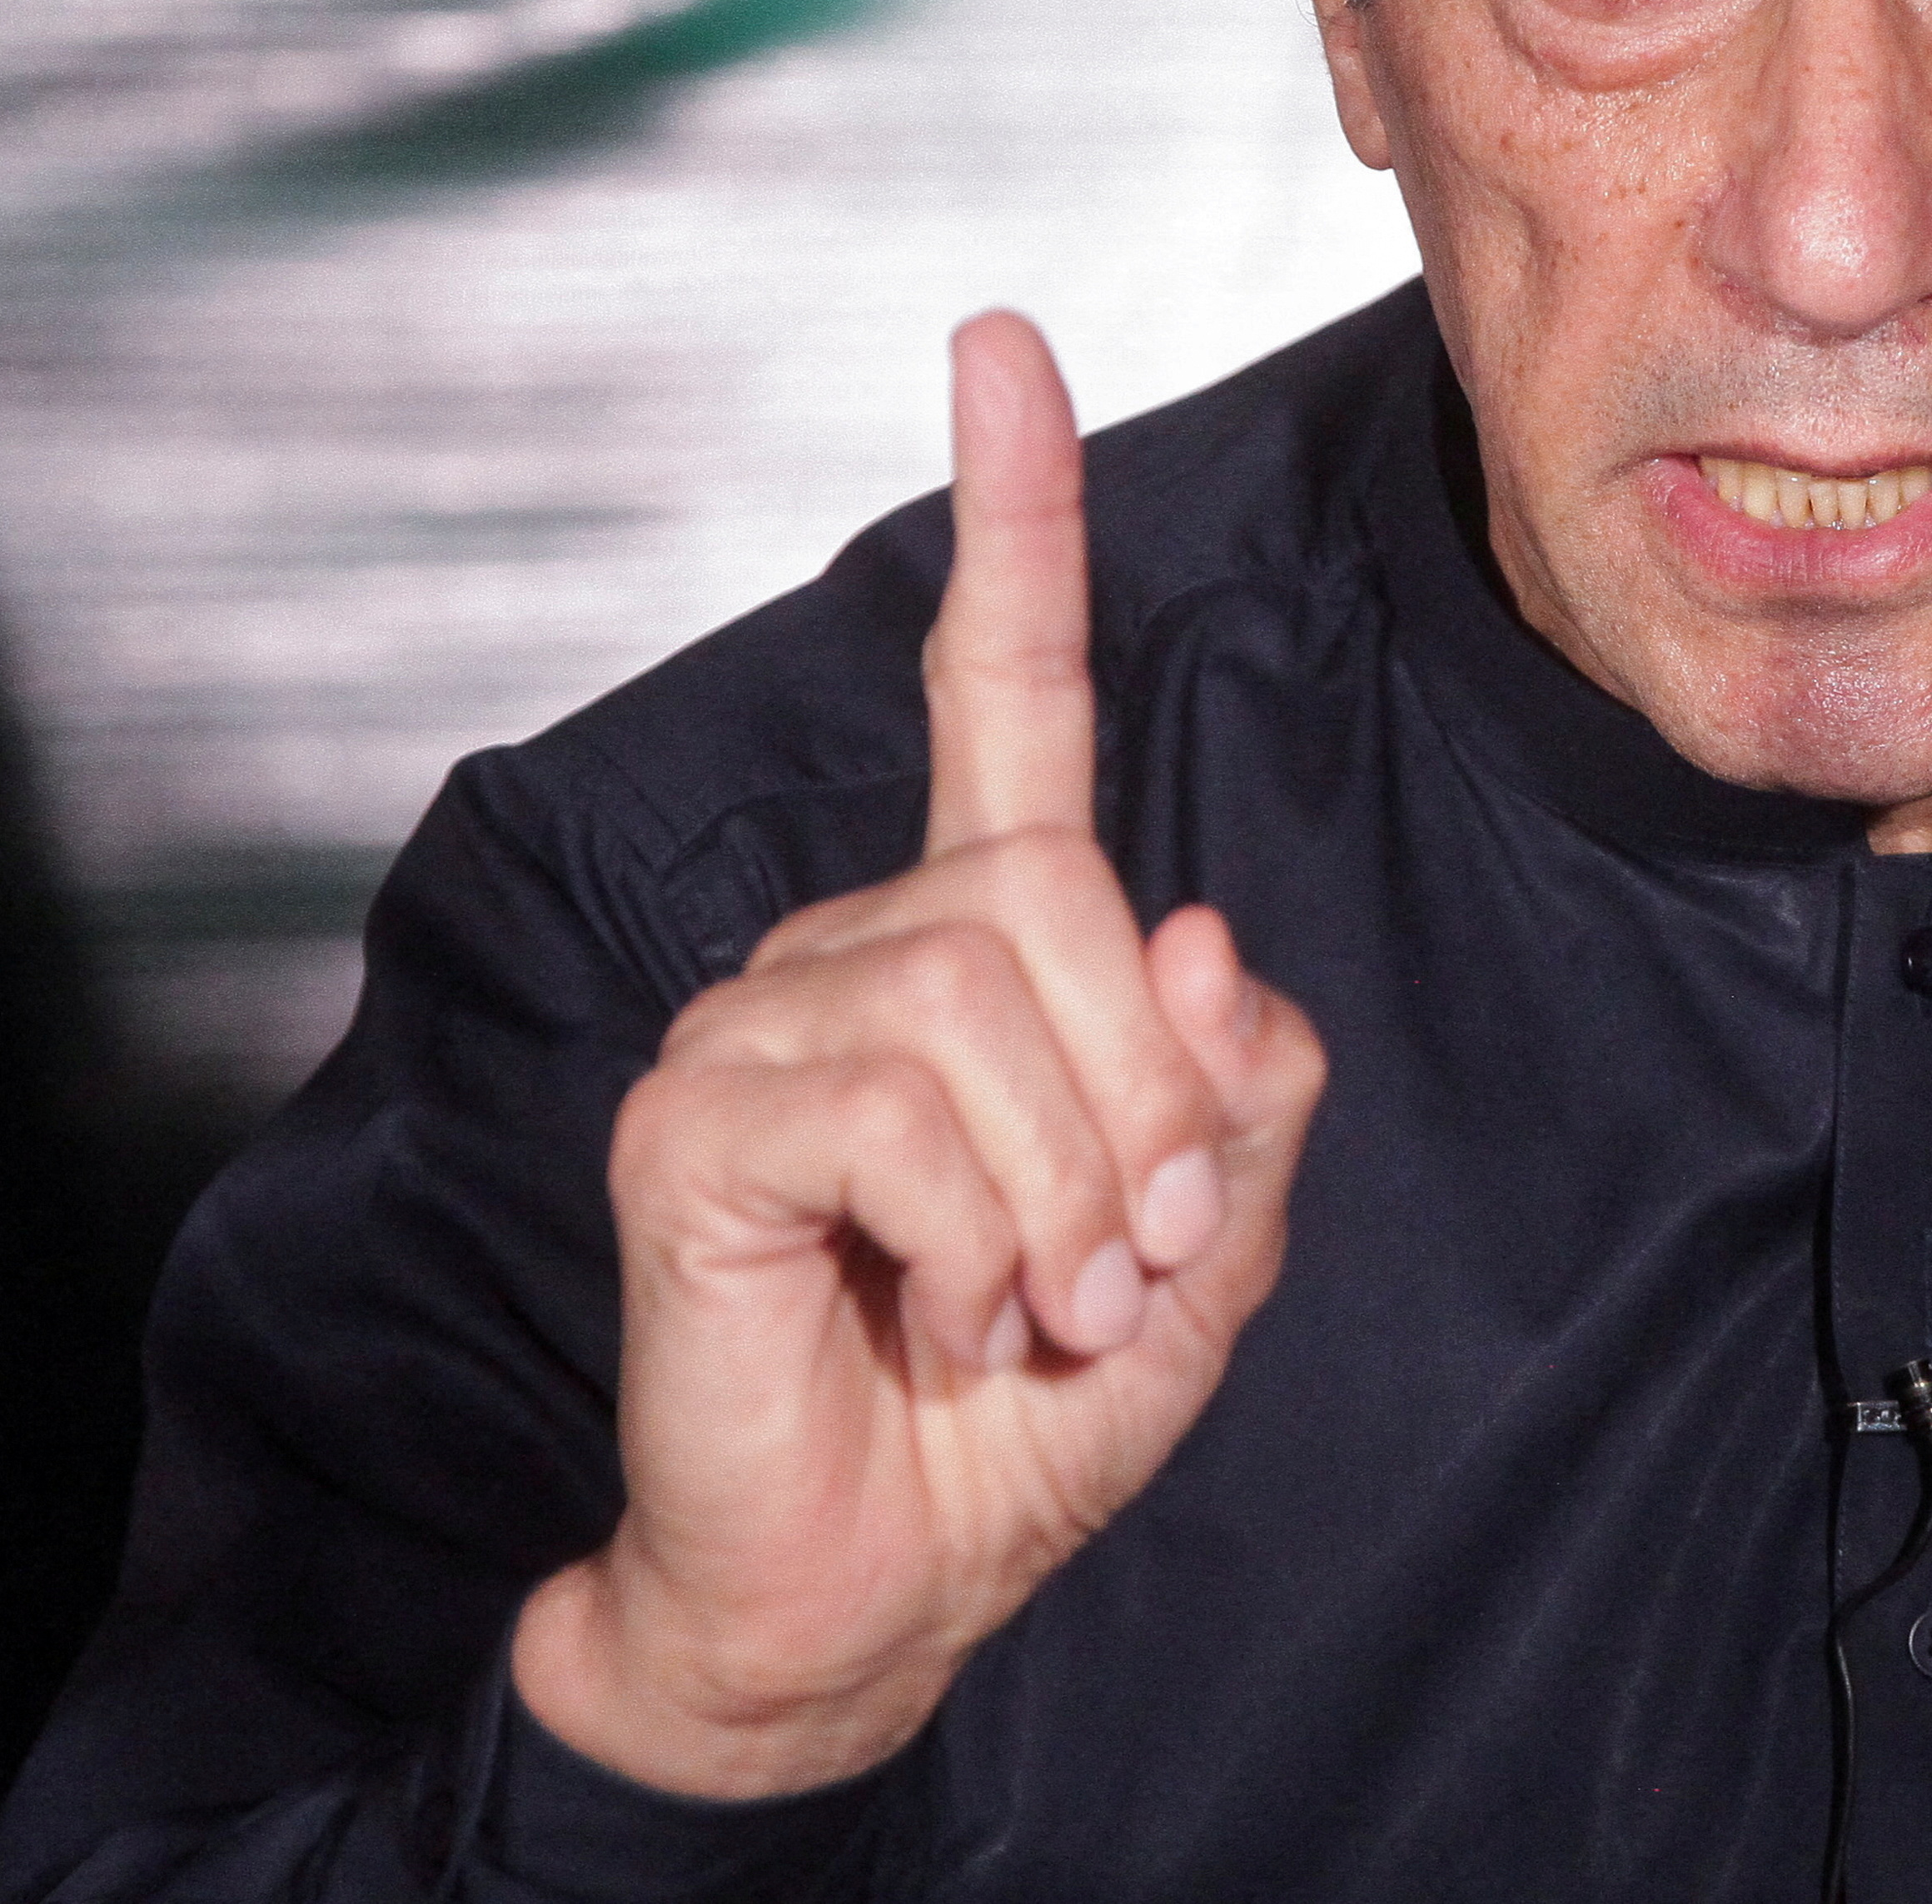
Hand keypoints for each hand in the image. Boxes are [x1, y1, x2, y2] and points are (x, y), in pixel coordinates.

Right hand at [513, 312, 1329, 1797]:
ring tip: (1030, 1307)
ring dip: (1065, 1194)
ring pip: (988, 998)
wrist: (868, 1588)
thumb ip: (1235, 1101)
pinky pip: (897, 1108)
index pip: (995, 692)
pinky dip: (975, 1235)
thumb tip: (1205, 942)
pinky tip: (945, 1309)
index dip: (1012, 522)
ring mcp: (762, 1018)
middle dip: (1141, 1108)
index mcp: (982, 942)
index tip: (998, 343)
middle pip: (1061, 895)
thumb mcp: (1201, 1257)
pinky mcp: (696, 1115)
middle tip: (1116, 1269)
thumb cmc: (1018, 1413)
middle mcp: (858, 945)